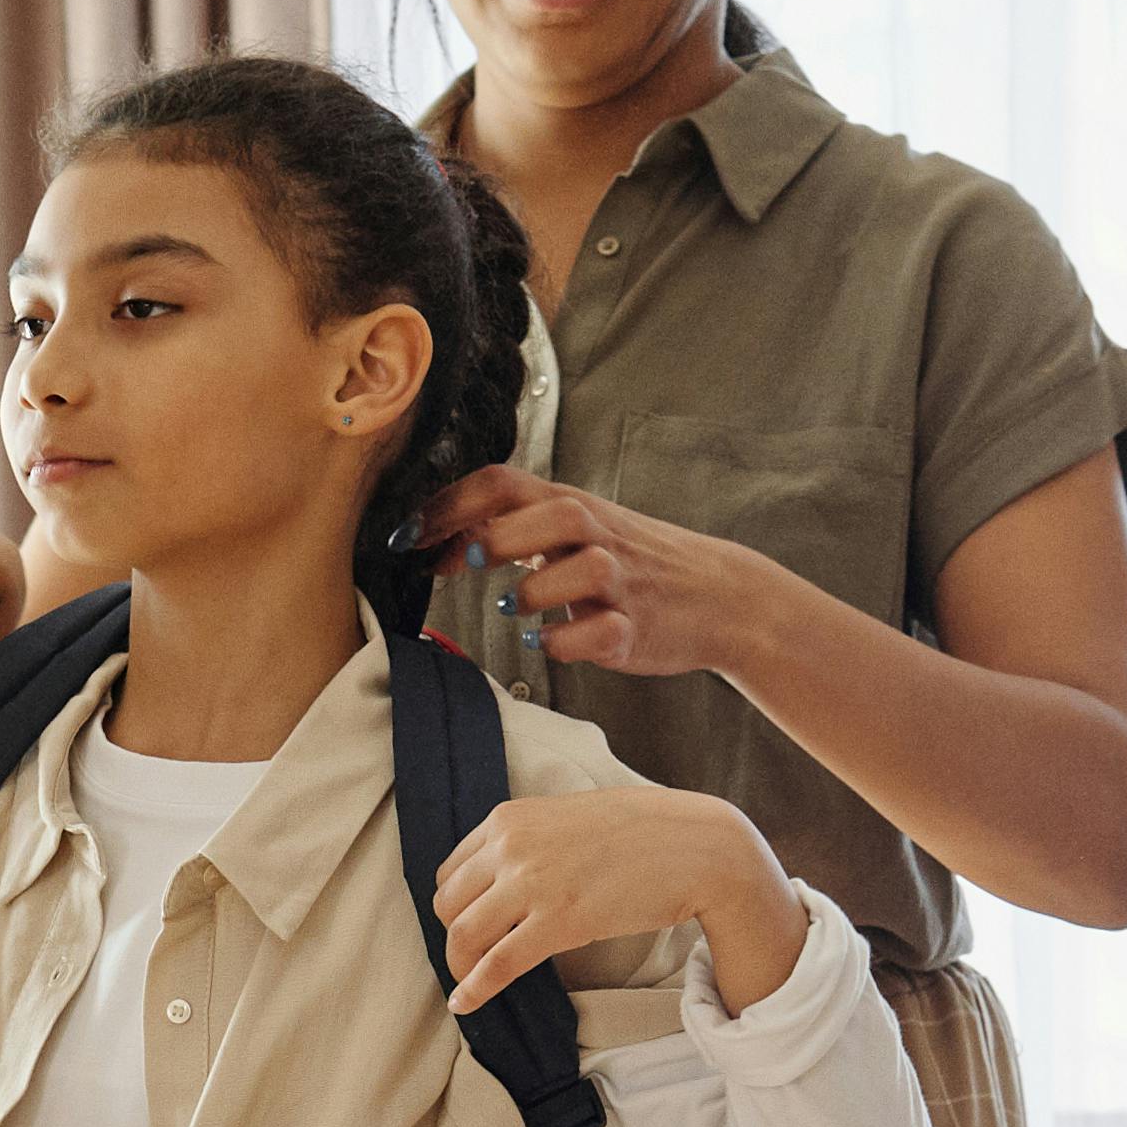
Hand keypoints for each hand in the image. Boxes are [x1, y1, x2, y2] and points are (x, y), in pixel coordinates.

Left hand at [417, 468, 783, 685]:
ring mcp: (622, 582)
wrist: (719, 595)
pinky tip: (546, 643)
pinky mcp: (637, 627)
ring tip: (512, 609)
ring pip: (581, 570)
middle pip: (551, 514)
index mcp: (572, 508)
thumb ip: (515, 529)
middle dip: (498, 537)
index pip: (504, 483)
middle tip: (464, 562)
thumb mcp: (577, 532)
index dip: (449, 506)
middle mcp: (597, 536)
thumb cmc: (631, 564)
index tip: (406, 537)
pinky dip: (566, 641)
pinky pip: (600, 633)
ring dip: (535, 591)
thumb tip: (440, 541)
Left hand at [433, 784, 796, 1014]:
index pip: (453, 871)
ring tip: (469, 983)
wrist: (696, 846)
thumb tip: (508, 874)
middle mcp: (511, 847)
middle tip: (473, 958)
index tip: (470, 925)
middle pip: (450, 904)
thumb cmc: (643, 832)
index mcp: (509, 819)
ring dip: (460, 966)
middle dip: (456, 936)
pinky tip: (465, 1005)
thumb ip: (531, 840)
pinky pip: (497, 963)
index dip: (457, 905)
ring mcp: (532, 883)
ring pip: (464, 935)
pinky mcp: (558, 922)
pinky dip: (474, 989)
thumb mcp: (569, 818)